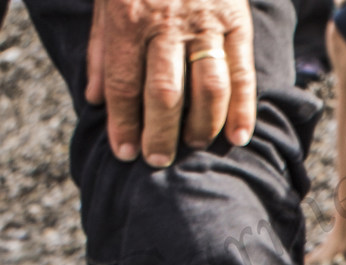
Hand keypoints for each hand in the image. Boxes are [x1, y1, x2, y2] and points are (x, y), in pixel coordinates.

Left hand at [84, 0, 258, 167]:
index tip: (124, 152)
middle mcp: (166, 22)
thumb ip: (99, 49)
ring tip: (193, 148)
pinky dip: (243, 109)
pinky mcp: (236, 23)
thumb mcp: (106, 1)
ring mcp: (205, 24)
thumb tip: (94, 98)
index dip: (123, 122)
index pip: (123, 82)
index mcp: (128, 16)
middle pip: (164, 93)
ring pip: (207, 88)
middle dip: (159, 133)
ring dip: (201, 126)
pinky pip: (243, 73)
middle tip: (157, 159)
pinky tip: (238, 135)